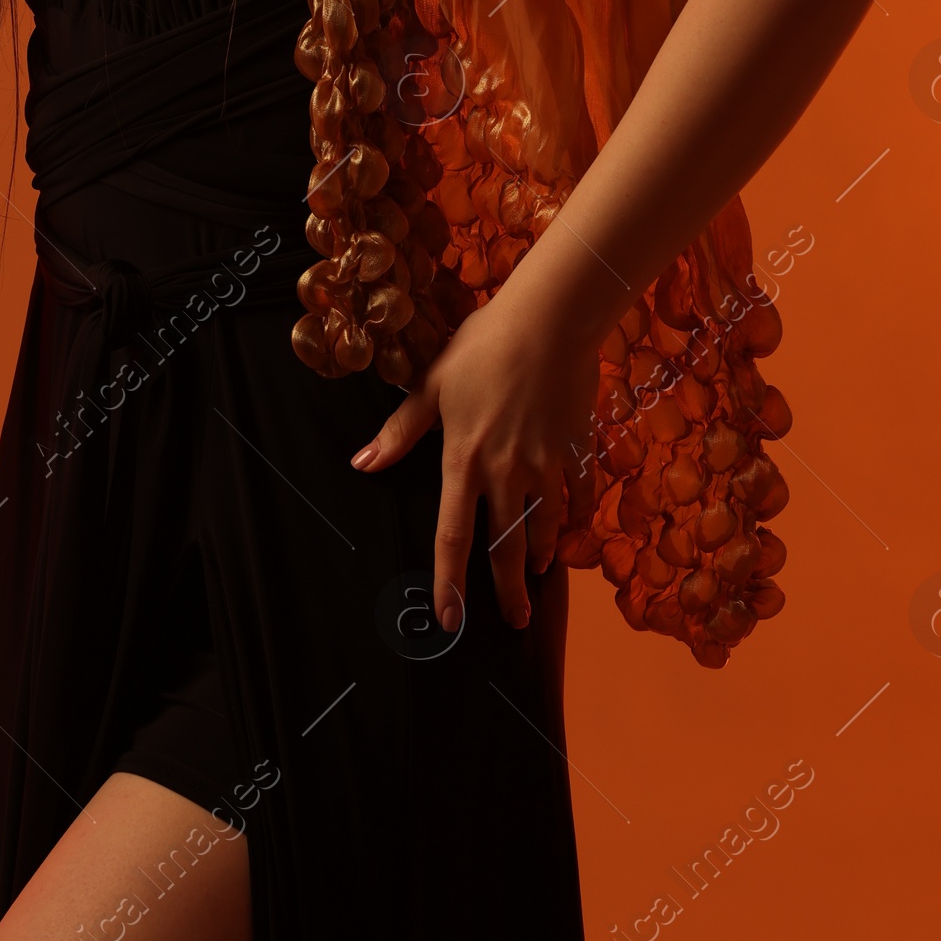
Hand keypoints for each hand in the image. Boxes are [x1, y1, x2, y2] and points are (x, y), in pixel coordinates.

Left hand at [349, 293, 597, 631]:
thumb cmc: (483, 345)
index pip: (452, 535)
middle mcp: (507, 473)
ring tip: (539, 574)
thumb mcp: (431, 384)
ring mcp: (546, 466)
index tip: (449, 619)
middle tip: (513, 621)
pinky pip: (578, 496)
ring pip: (545, 527)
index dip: (449, 581)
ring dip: (541, 555)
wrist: (549, 320)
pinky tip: (571, 527)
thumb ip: (400, 431)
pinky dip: (575, 517)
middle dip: (509, 591)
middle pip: (506, 547)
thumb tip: (362, 463)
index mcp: (464, 460)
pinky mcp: (576, 451)